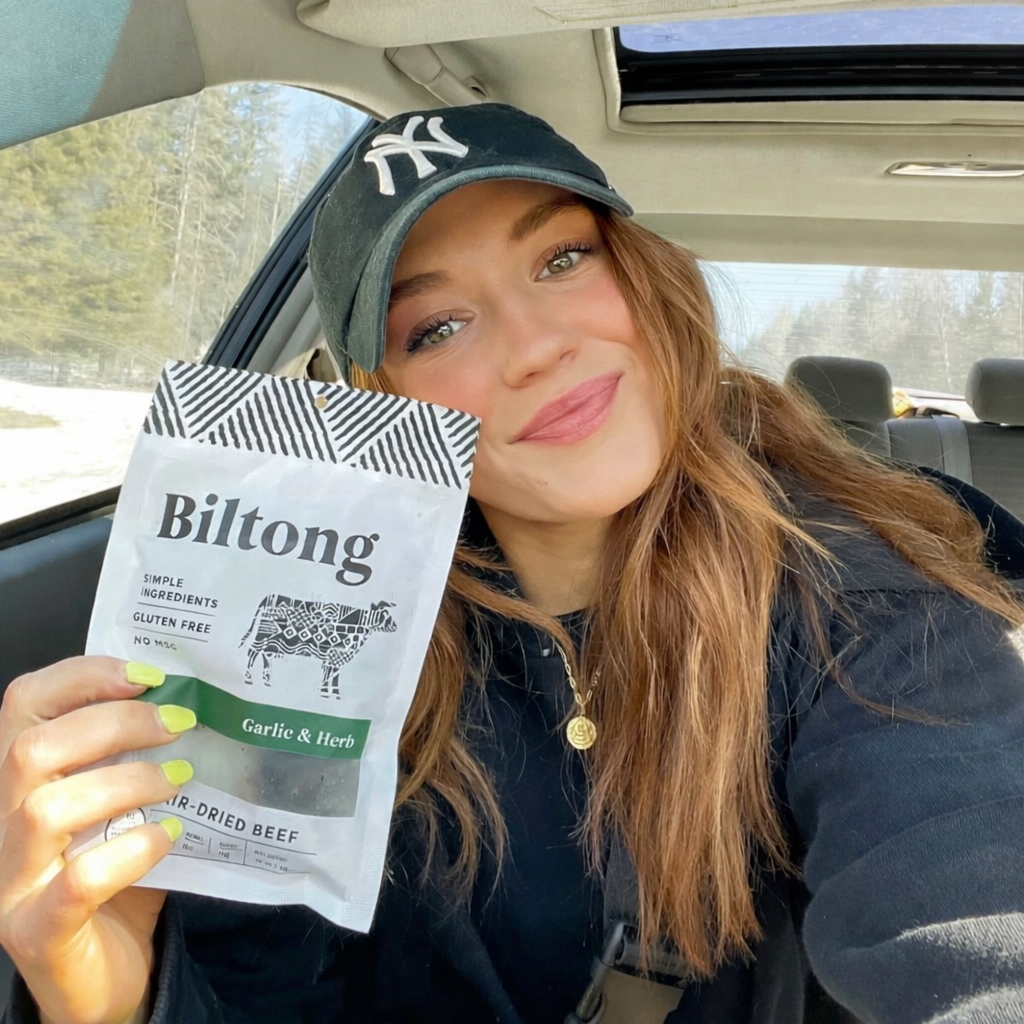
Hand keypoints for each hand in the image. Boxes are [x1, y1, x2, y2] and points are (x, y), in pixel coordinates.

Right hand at [0, 657, 195, 1023]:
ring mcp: (11, 883)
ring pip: (45, 810)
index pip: (21, 705)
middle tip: (179, 724)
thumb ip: (136, 756)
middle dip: (114, 723)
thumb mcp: (124, 804)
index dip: (81, 677)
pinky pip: (77, 882)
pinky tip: (168, 836)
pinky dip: (131, 850)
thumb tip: (189, 699)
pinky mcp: (37, 933)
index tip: (148, 676)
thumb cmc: (119, 877)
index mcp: (19, 783)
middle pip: (32, 750)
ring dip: (126, 782)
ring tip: (178, 780)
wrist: (110, 976)